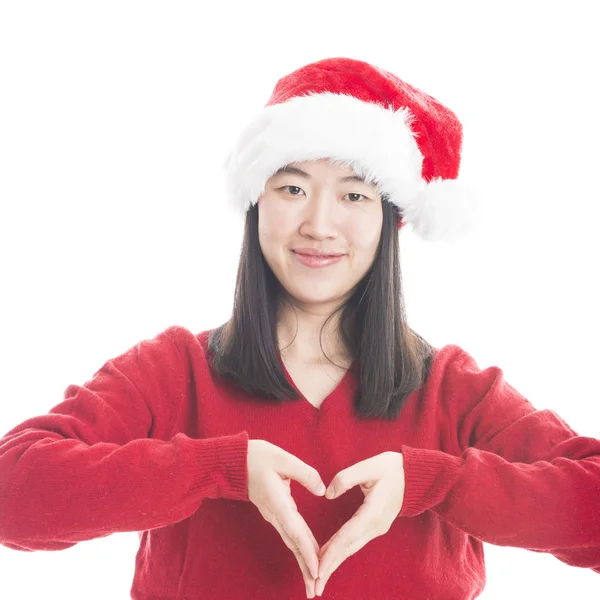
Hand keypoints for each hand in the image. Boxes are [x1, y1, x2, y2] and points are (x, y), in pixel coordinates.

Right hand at [247, 439, 325, 597]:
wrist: (233, 461)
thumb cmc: (257, 457)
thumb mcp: (282, 458)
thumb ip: (304, 473)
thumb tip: (322, 490)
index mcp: (278, 502)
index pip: (295, 531)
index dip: (307, 551)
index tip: (316, 570)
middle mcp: (275, 514)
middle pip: (293, 544)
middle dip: (305, 567)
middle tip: (315, 590)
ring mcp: (273, 515)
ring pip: (291, 541)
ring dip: (302, 561)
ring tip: (313, 580)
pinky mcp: (274, 512)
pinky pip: (289, 534)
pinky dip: (299, 547)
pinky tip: (308, 555)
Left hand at [315, 451, 405, 595]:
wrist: (416, 475)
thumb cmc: (392, 468)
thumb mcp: (369, 466)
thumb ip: (346, 478)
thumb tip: (327, 494)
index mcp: (373, 513)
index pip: (347, 537)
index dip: (331, 553)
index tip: (318, 570)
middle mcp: (375, 526)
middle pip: (348, 549)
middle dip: (330, 567)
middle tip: (314, 586)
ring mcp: (377, 528)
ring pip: (351, 548)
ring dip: (334, 562)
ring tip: (318, 576)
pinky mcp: (375, 525)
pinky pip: (355, 541)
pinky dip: (341, 551)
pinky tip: (330, 556)